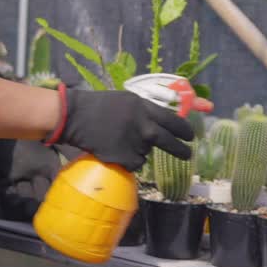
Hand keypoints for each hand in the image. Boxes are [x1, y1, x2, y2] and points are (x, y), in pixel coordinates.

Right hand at [56, 89, 193, 170]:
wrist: (76, 117)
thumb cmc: (100, 106)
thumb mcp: (128, 101)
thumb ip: (145, 111)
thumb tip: (161, 122)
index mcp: (145, 109)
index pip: (173, 121)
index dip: (184, 130)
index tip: (190, 136)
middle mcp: (145, 127)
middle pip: (170, 142)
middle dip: (181, 150)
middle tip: (186, 154)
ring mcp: (136, 144)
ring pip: (147, 153)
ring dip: (139, 151)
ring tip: (121, 141)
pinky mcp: (125, 158)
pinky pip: (135, 164)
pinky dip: (128, 161)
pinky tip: (116, 151)